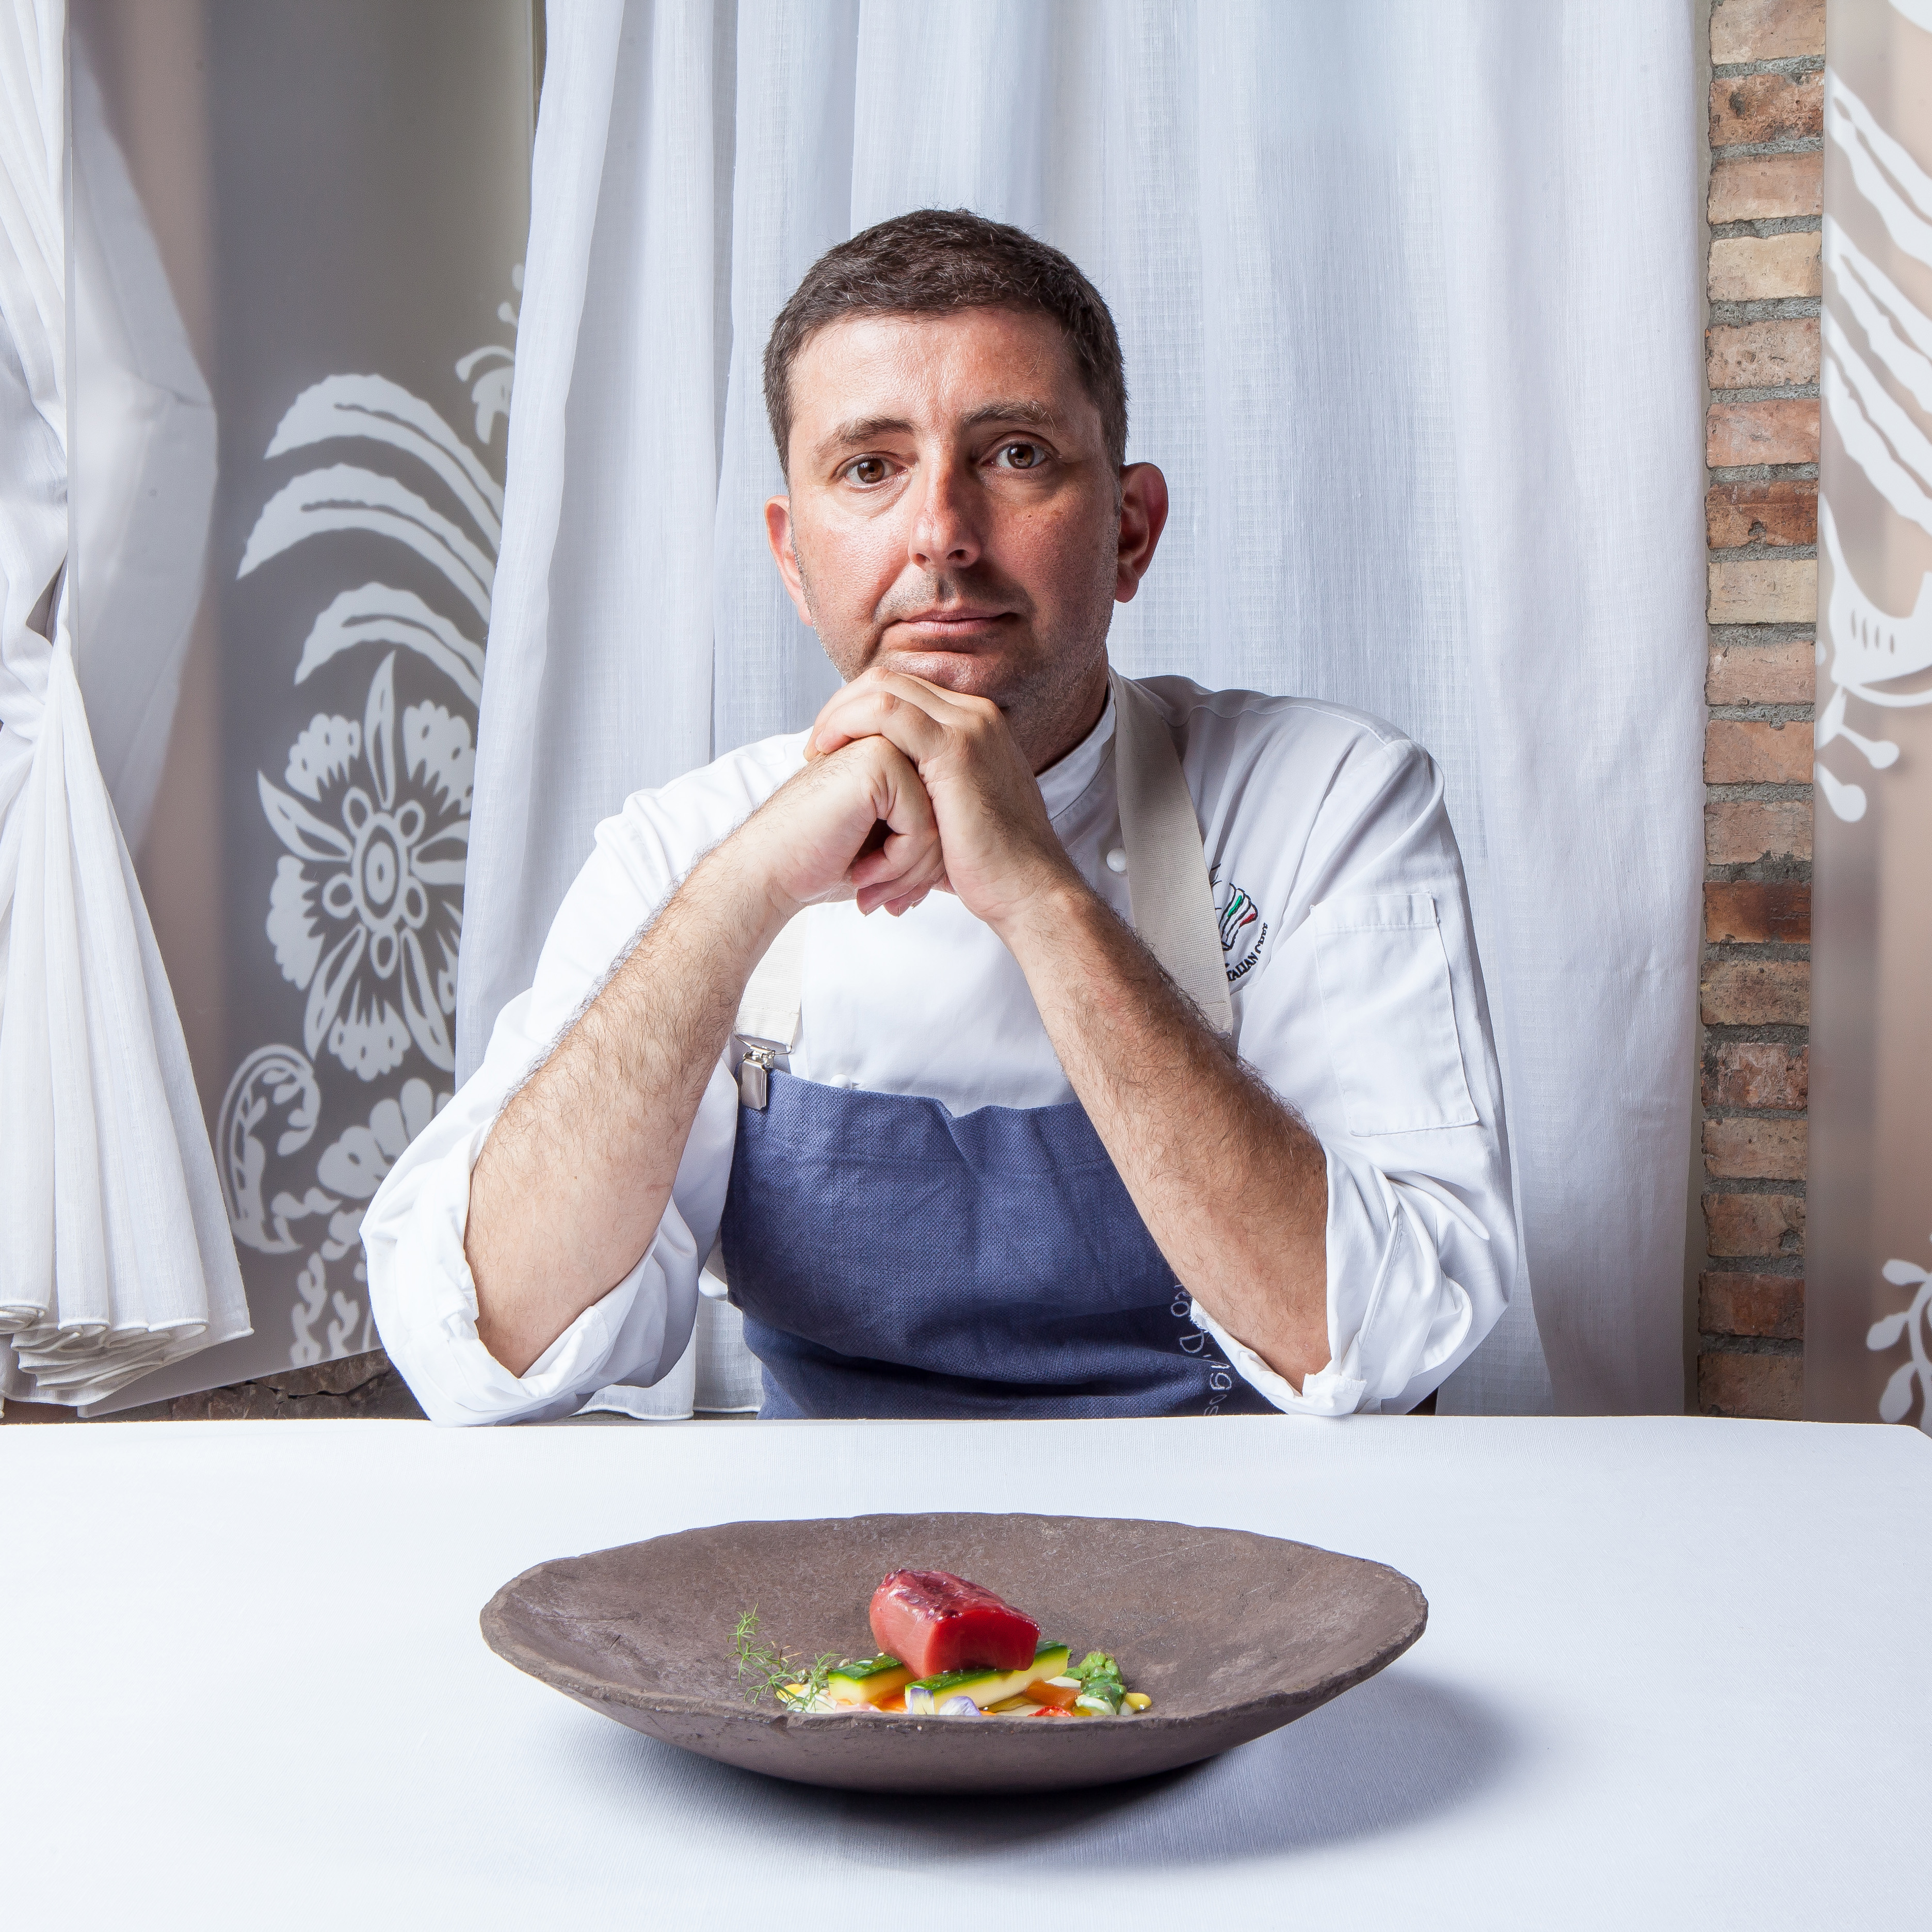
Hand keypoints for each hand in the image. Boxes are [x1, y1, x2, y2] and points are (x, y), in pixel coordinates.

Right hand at [730, 732, 944, 919]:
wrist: (766, 874)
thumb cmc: (821, 864)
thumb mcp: (888, 847)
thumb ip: (925, 829)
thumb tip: (974, 856)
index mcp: (897, 757)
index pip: (947, 813)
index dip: (928, 863)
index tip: (899, 893)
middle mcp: (894, 744)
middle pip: (949, 817)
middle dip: (923, 872)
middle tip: (890, 901)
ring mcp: (886, 746)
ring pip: (940, 824)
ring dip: (909, 874)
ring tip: (873, 890)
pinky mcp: (879, 761)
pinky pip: (923, 827)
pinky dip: (897, 864)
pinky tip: (863, 875)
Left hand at [805, 670, 1075, 931]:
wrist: (1030, 893)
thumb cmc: (989, 870)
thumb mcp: (952, 818)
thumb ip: (925, 795)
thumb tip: (889, 810)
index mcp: (976, 726)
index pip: (904, 692)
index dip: (859, 710)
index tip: (831, 746)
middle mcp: (975, 715)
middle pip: (890, 680)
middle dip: (842, 707)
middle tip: (815, 745)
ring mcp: (969, 726)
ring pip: (883, 688)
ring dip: (839, 713)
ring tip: (816, 749)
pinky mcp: (956, 748)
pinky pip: (886, 711)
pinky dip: (848, 723)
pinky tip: (829, 751)